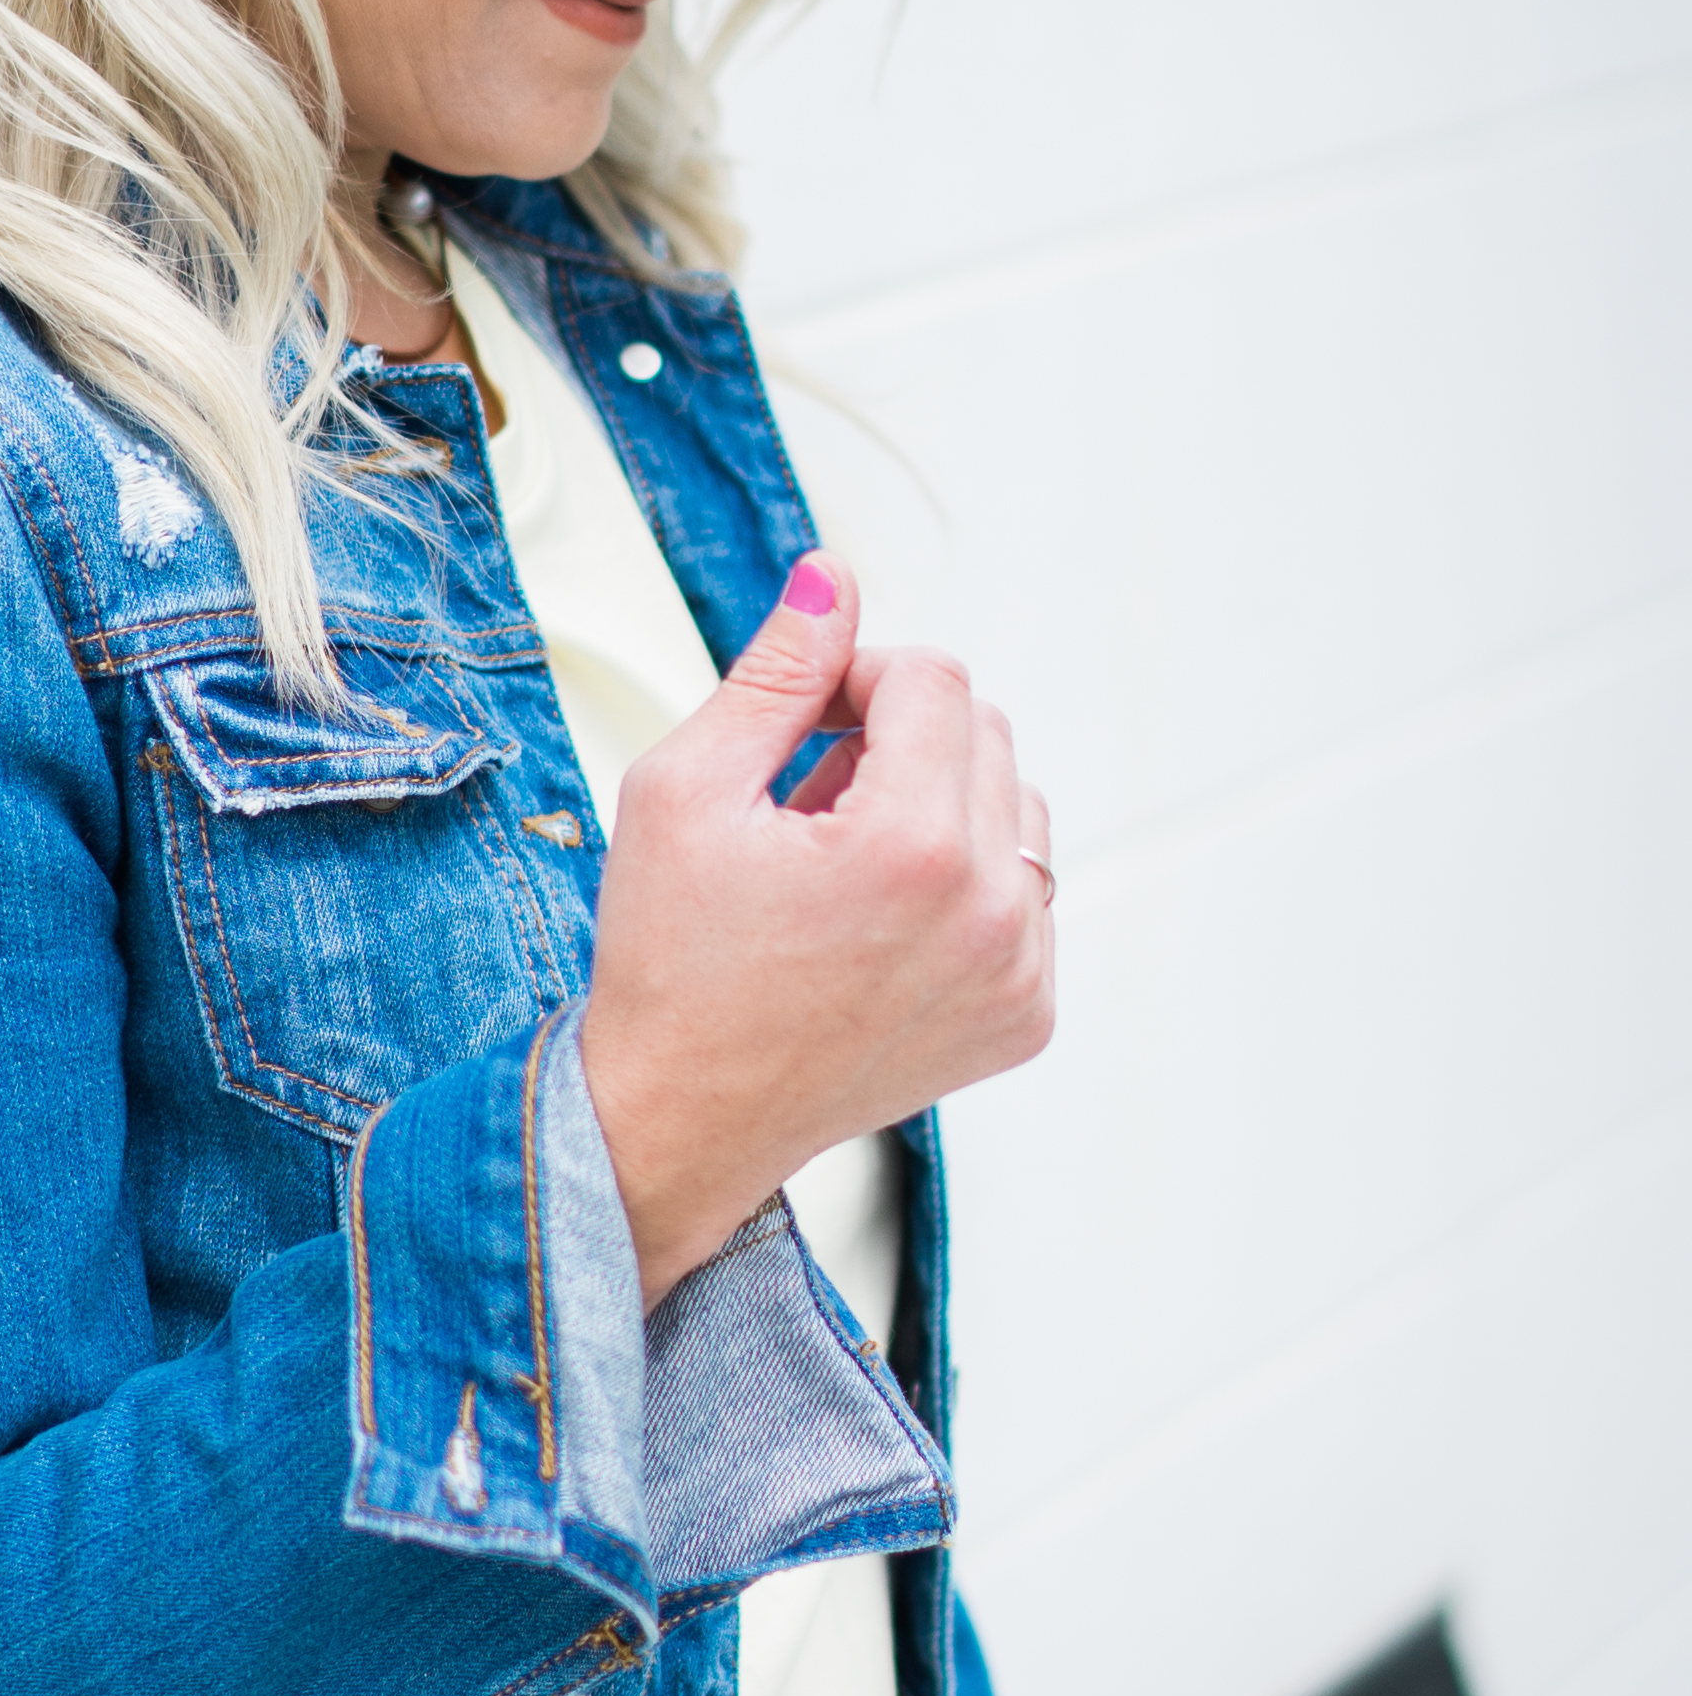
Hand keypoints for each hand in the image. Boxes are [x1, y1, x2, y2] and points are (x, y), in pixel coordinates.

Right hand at [579, 551, 1054, 1305]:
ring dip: (938, 805)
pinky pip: (1024, 890)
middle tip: (806, 807)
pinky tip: (876, 927)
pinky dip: (962, 883)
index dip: (854, 678)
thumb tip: (833, 576)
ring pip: (1013, 803)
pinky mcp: (1028, 1015)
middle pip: (985, 729)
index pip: (933, 677)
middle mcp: (990, 913)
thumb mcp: (684, 791)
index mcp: (913, 848)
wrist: (682, 1119)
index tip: (794, 730)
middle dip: (898, 739)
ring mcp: (1020, 972)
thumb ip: (773, 671)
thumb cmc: (668, 960)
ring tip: (842, 868)